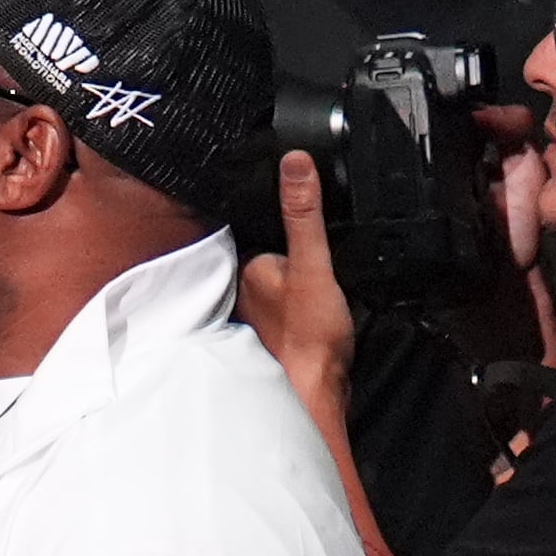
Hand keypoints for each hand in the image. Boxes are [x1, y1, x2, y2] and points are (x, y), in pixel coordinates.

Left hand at [237, 150, 355, 412]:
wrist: (313, 392)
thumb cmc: (309, 336)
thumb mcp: (312, 264)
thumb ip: (303, 215)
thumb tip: (294, 163)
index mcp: (245, 264)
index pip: (257, 223)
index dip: (279, 213)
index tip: (297, 213)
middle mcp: (242, 285)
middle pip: (268, 249)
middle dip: (286, 246)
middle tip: (313, 262)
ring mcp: (256, 308)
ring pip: (275, 276)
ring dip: (291, 274)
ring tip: (313, 287)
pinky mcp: (274, 328)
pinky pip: (284, 300)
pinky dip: (296, 299)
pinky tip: (312, 308)